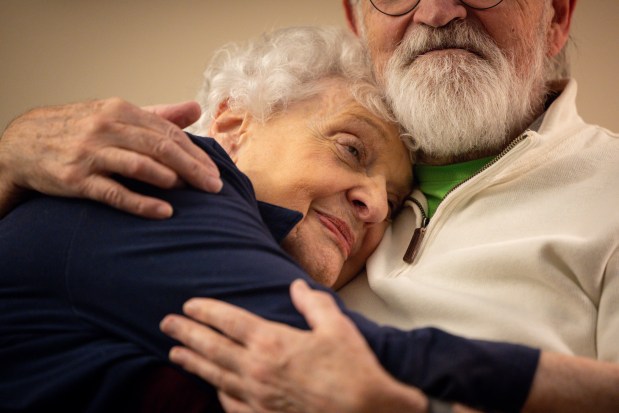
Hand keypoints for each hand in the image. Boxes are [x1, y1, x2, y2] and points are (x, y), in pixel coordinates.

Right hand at [0, 98, 221, 218]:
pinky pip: (115, 192)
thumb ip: (157, 115)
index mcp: (120, 110)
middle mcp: (106, 128)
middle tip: (215, 186)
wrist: (22, 143)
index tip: (215, 171)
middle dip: (193, 167)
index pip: (168, 132)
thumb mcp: (116, 114)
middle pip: (160, 147)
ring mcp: (90, 153)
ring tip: (195, 192)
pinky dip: (142, 203)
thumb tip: (195, 108)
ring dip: (172, 179)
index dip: (195, 153)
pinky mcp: (76, 179)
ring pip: (140, 165)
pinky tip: (164, 212)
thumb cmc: (80, 130)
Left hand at [160, 279, 427, 412]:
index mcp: (272, 343)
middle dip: (186, 334)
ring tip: (174, 354)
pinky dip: (217, 392)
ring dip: (192, 363)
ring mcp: (256, 398)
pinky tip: (212, 387)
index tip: (188, 305)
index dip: (206, 311)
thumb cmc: (353, 370)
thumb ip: (312, 303)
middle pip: (212, 348)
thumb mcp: (337, 327)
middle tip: (166, 324)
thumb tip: (295, 287)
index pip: (229, 321)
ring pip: (214, 376)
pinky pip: (230, 404)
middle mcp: (257, 371)